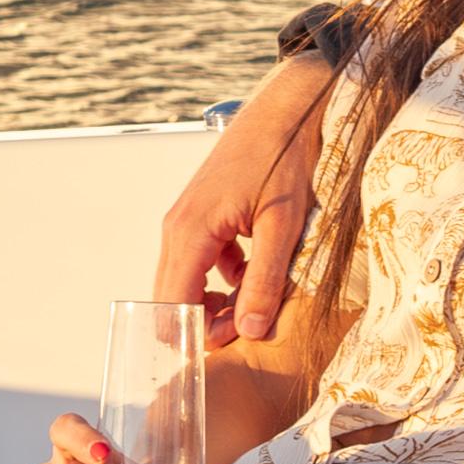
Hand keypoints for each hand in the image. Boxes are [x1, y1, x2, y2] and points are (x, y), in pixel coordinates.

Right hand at [149, 49, 334, 344]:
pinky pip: (204, 260)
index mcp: (190, 230)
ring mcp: (187, 217)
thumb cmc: (287, 155)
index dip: (193, 338)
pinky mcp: (203, 213)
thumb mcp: (284, 224)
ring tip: (261, 309)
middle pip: (175, 296)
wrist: (290, 105)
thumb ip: (266, 280)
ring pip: (190, 279)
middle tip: (249, 337)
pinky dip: (228, 277)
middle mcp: (178, 226)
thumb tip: (249, 330)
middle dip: (207, 323)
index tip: (225, 357)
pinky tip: (262, 276)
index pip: (172, 304)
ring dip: (220, 301)